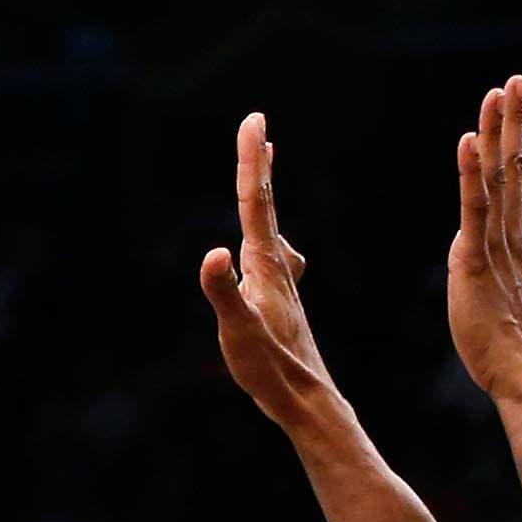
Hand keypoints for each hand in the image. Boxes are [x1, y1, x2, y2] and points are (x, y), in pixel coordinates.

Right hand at [199, 113, 339, 430]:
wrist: (308, 401)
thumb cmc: (271, 369)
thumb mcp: (239, 331)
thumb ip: (224, 292)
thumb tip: (213, 252)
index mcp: (266, 267)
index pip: (255, 204)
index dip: (252, 161)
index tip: (255, 120)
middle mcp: (277, 269)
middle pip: (265, 209)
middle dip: (260, 167)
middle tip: (259, 130)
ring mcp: (281, 286)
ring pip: (270, 230)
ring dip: (264, 198)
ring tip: (264, 172)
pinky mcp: (281, 305)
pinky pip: (271, 257)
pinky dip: (267, 237)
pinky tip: (271, 252)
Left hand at [447, 76, 521, 400]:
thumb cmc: (516, 347)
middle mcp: (514, 236)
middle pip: (517, 167)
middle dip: (517, 122)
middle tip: (519, 79)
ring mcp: (496, 244)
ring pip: (498, 177)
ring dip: (498, 132)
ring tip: (499, 92)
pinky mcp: (472, 257)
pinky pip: (472, 207)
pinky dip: (470, 173)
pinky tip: (468, 140)